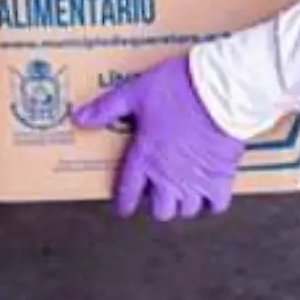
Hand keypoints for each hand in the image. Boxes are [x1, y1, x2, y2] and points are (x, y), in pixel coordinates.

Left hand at [72, 56, 243, 220]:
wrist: (219, 89)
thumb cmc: (177, 88)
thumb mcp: (135, 92)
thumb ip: (107, 108)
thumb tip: (78, 118)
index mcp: (145, 158)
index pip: (128, 194)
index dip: (124, 204)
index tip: (124, 207)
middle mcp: (168, 177)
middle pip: (160, 210)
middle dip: (157, 203)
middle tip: (158, 190)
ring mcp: (196, 181)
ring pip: (186, 211)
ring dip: (183, 203)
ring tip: (182, 191)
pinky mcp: (222, 178)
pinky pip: (216, 206)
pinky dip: (211, 203)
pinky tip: (208, 192)